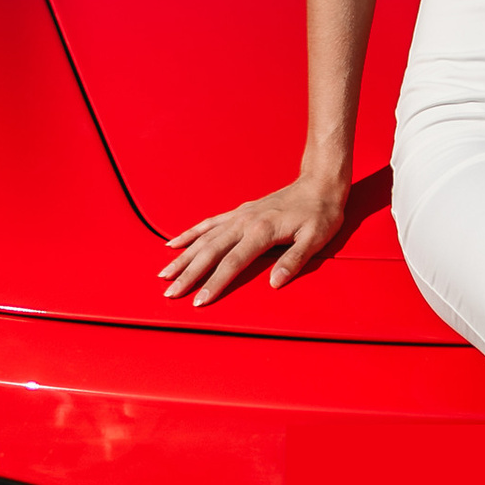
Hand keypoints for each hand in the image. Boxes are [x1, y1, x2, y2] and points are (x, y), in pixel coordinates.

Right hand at [160, 170, 347, 308]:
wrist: (319, 183)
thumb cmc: (320, 213)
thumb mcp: (316, 238)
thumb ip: (294, 260)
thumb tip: (274, 283)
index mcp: (262, 231)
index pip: (232, 262)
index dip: (214, 283)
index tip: (199, 301)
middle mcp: (245, 222)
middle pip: (210, 251)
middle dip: (188, 274)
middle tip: (170, 294)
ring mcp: (239, 216)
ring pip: (203, 238)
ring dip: (182, 257)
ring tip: (163, 275)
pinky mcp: (239, 212)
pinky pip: (208, 224)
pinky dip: (189, 234)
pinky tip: (173, 244)